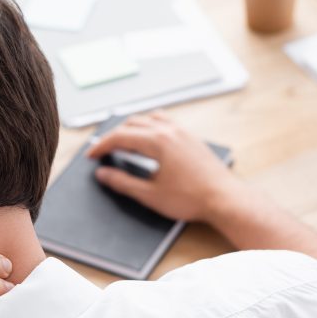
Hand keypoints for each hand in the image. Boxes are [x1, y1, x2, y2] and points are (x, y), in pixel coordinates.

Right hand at [86, 112, 244, 222]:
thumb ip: (122, 183)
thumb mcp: (150, 195)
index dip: (102, 146)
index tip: (92, 155)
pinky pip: (165, 122)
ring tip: (124, 142)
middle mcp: (170, 131)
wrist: (224, 198)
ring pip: (150, 118)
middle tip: (104, 151)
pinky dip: (150, 127)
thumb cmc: (191, 198)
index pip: (120, 137)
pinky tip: (150, 141)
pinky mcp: (191, 138)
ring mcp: (183, 132)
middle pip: (133, 123)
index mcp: (158, 141)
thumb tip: (103, 174)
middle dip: (114, 136)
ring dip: (133, 127)